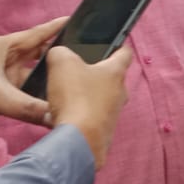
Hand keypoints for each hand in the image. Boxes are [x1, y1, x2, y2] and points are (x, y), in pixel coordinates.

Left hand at [0, 16, 68, 135]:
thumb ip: (28, 107)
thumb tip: (56, 116)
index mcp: (2, 48)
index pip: (36, 34)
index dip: (56, 27)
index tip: (75, 19)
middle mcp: (3, 59)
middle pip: (37, 54)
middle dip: (57, 53)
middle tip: (84, 53)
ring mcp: (1, 77)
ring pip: (31, 75)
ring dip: (47, 78)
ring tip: (72, 78)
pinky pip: (24, 92)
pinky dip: (36, 95)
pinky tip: (51, 101)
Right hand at [46, 44, 133, 167]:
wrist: (78, 140)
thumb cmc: (76, 97)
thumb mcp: (61, 63)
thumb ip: (60, 52)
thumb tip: (59, 54)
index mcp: (115, 72)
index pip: (125, 53)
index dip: (118, 46)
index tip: (112, 44)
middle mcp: (120, 93)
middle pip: (111, 78)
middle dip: (96, 73)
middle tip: (77, 70)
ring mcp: (113, 114)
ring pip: (102, 99)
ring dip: (87, 96)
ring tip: (67, 94)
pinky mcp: (104, 131)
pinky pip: (93, 118)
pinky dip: (81, 114)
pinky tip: (65, 115)